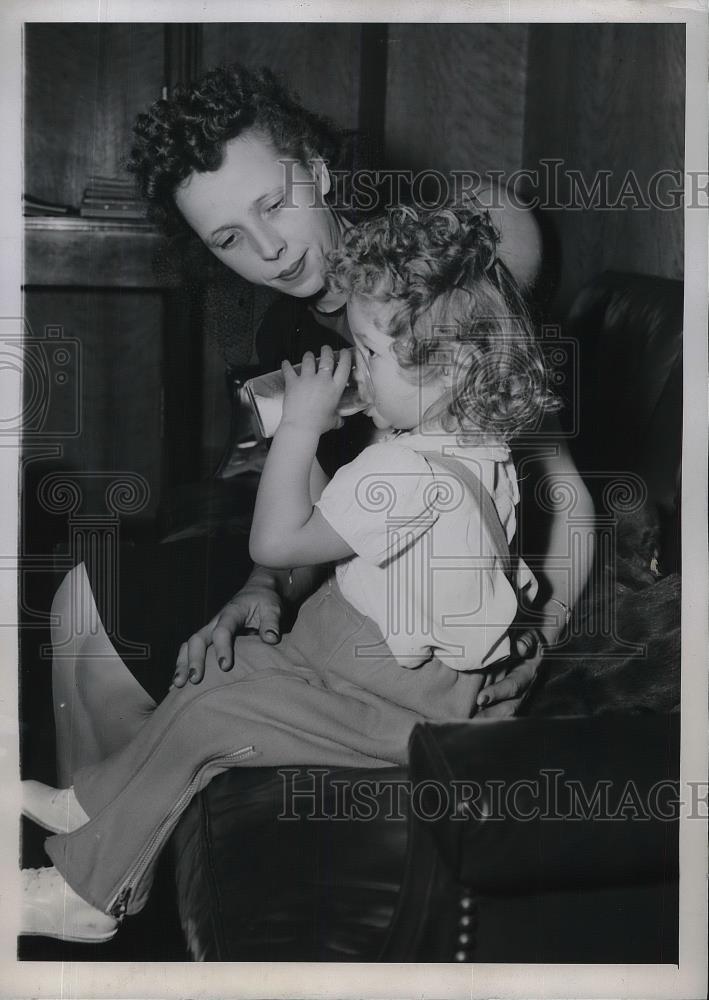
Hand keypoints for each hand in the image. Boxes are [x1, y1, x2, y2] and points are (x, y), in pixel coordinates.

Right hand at [173, 571, 282, 686]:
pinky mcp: (208, 639)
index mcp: (231, 614)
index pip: (223, 630)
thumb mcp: (272, 608)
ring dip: (182, 664)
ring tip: (178, 684)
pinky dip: (182, 666)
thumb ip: (271, 622)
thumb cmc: (265, 601)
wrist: (257, 592)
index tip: (225, 667)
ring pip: (189, 646)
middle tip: (195, 679)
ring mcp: (209, 631)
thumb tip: (271, 639)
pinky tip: (176, 685)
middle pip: (198, 639)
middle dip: (195, 659)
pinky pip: (189, 652)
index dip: (222, 648)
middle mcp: (215, 622)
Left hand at [280, 346, 351, 435]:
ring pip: (308, 360)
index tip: (344, 352)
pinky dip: (286, 365)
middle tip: (325, 349)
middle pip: (326, 358)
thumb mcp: (333, 420)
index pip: (344, 367)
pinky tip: (285, 363)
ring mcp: (307, 379)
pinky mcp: (293, 382)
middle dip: (326, 351)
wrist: (301, 426)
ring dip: (308, 356)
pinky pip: (289, 370)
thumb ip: (337, 418)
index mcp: (335, 388)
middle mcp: (322, 380)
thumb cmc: (318, 424)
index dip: (345, 357)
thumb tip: (339, 421)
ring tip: (308, 355)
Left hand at [474, 629, 543, 718]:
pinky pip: (500, 713)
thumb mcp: (531, 637)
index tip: (480, 699)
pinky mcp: (511, 700)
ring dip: (486, 720)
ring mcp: (518, 697)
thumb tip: (521, 646)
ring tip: (466, 725)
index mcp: (527, 674)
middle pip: (508, 708)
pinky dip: (486, 719)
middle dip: (488, 715)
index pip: (512, 686)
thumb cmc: (529, 639)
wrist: (538, 647)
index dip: (497, 693)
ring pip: (504, 714)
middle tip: (468, 719)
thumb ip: (527, 641)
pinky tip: (470, 722)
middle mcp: (524, 689)